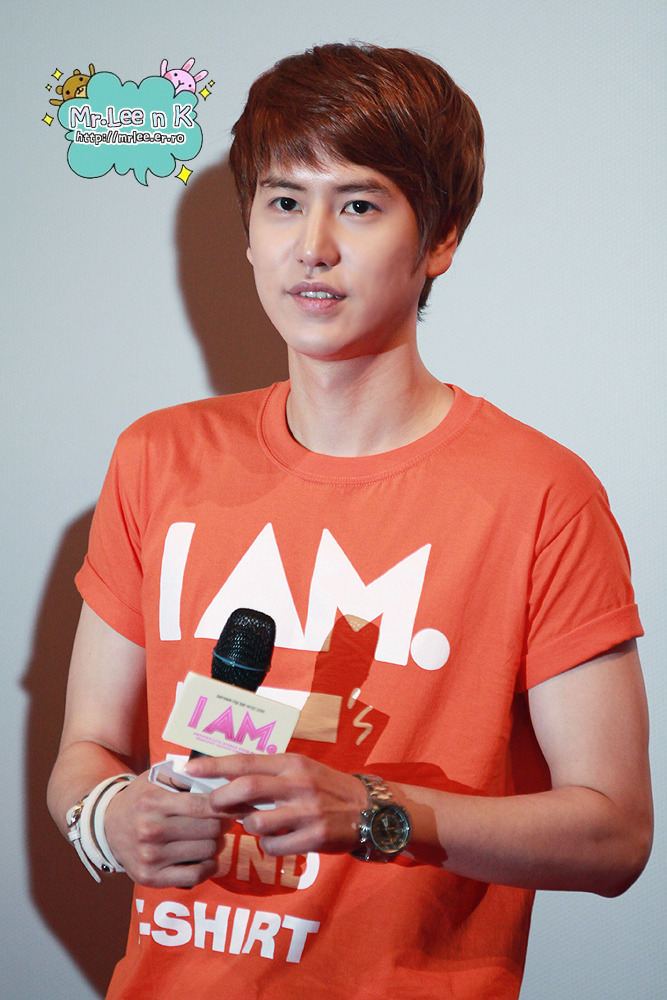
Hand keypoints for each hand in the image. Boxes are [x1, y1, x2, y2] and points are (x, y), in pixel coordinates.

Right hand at [103, 772, 231, 887]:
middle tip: (227, 821)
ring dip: (218, 844)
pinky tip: (208, 858)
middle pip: (209, 830)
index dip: (226, 805)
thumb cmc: (141, 798)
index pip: (202, 805)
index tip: (236, 804)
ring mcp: (150, 856)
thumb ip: (185, 775)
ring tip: (216, 837)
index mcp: (154, 802)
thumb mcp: (156, 778)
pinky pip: (194, 876)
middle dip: (224, 825)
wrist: (107, 827)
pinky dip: (209, 867)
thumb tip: (220, 775)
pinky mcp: (150, 878)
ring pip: (206, 852)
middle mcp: (151, 830)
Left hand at [186, 754, 367, 857]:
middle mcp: (298, 783)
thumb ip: (269, 775)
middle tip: (213, 805)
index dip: (215, 765)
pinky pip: (274, 846)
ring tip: (258, 824)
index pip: (246, 760)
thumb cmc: (326, 788)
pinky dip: (269, 846)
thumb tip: (228, 782)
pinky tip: (279, 841)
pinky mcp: (314, 836)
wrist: (368, 809)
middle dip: (222, 797)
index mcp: (292, 763)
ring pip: (257, 822)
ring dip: (249, 827)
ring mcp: (307, 811)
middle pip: (247, 787)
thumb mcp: (301, 771)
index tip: (190, 767)